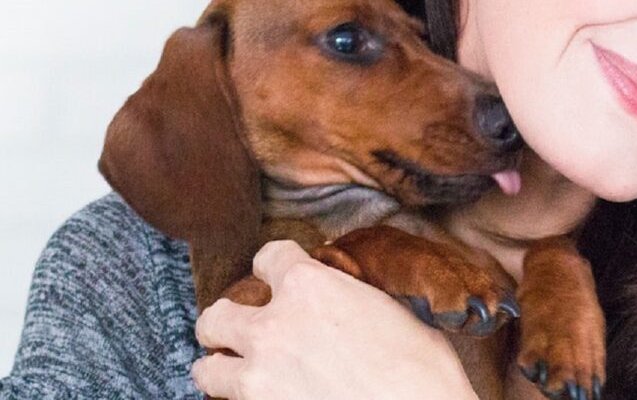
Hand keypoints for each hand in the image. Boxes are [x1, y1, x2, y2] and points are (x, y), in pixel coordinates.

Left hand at [192, 240, 478, 399]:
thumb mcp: (393, 312)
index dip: (275, 264)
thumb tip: (351, 304)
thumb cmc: (423, 371)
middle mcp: (273, 326)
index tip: (278, 275)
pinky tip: (267, 398)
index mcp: (310, 286)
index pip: (268, 257)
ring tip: (240, 370)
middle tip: (245, 329)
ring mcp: (260, 378)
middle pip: (217, 316)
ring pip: (207, 369)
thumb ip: (354, 299)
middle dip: (227, 321)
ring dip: (223, 366)